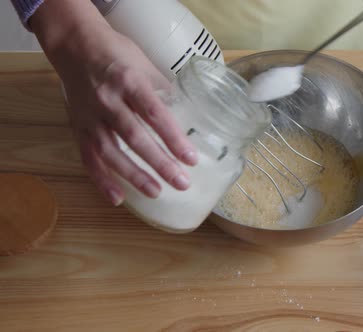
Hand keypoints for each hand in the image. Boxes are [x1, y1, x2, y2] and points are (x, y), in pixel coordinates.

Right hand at [31, 0, 196, 205]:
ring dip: (134, 175)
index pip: (155, 114)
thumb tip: (189, 117)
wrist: (75, 45)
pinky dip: (102, 179)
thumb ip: (164, 92)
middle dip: (160, 163)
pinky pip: (89, 157)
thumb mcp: (145, 65)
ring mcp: (90, 116)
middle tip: (181, 183)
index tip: (191, 158)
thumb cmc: (117, 53)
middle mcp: (108, 100)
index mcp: (129, 81)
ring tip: (156, 192)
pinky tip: (118, 197)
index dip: (174, 138)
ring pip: (111, 151)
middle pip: (135, 137)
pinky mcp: (78, 127)